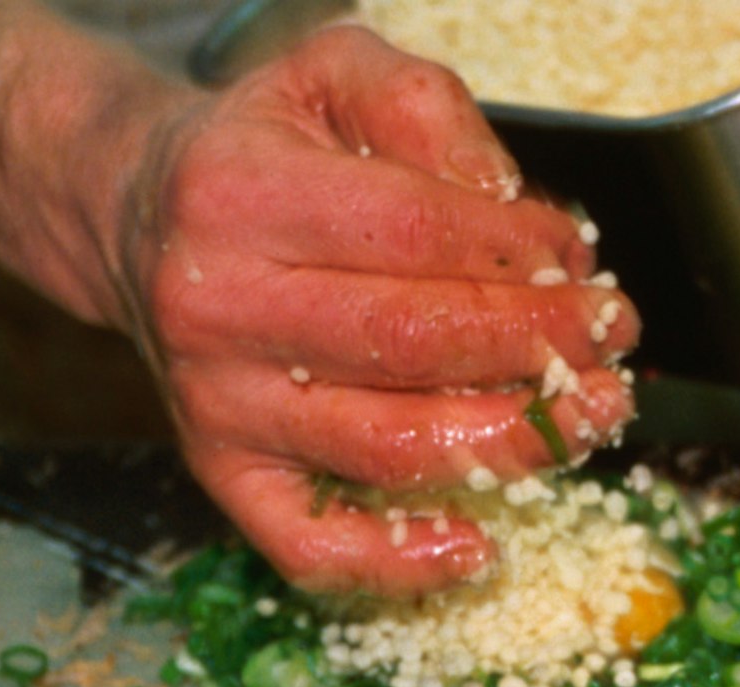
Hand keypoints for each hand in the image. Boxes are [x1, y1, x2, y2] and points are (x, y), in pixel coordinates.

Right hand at [101, 26, 640, 591]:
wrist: (132, 213)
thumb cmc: (257, 148)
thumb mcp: (328, 74)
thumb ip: (421, 106)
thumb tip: (508, 197)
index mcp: (241, 192)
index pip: (415, 232)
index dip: (518, 254)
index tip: (578, 262)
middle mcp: (218, 305)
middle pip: (413, 344)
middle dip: (537, 348)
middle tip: (608, 341)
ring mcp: (217, 402)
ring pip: (387, 447)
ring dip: (511, 442)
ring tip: (590, 419)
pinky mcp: (222, 472)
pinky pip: (311, 544)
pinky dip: (401, 560)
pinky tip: (479, 544)